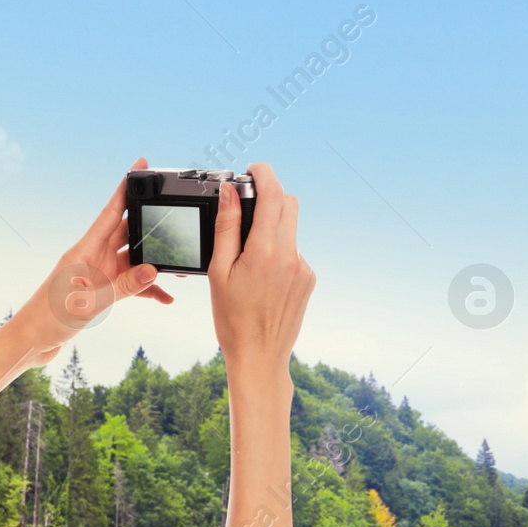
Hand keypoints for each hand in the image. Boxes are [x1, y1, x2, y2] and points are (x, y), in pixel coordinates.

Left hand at [14, 157, 172, 365]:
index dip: (126, 188)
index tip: (140, 166)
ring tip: (179, 267)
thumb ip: (123, 286)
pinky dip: (146, 289)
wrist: (31, 341)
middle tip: (176, 222)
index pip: (111, 211)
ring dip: (153, 263)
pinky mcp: (99, 290)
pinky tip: (165, 297)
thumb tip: (153, 270)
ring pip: (132, 259)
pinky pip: (129, 283)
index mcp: (85, 250)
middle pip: (127, 232)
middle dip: (151, 226)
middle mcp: (92, 257)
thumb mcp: (89, 303)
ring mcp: (97, 273)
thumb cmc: (49, 319)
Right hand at [209, 163, 313, 384]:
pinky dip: (278, 253)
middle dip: (270, 199)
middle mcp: (290, 257)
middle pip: (288, 205)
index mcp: (266, 252)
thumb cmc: (232, 319)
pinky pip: (293, 253)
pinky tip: (262, 279)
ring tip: (248, 260)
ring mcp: (303, 269)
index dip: (264, 174)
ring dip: (271, 230)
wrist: (259, 356)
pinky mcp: (308, 280)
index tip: (253, 169)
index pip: (274, 195)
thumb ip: (226, 227)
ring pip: (290, 230)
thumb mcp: (219, 271)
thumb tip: (229, 192)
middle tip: (247, 210)